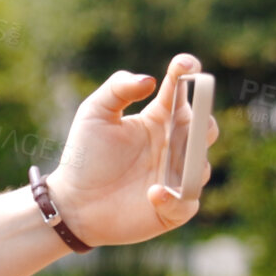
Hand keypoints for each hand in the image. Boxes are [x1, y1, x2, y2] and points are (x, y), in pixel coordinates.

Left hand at [45, 53, 221, 247]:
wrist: (72, 203)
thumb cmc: (85, 156)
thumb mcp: (94, 113)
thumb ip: (118, 88)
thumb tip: (150, 80)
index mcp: (160, 118)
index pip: (183, 92)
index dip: (189, 73)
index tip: (183, 66)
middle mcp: (174, 145)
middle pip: (204, 128)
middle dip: (202, 121)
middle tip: (187, 119)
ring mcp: (177, 177)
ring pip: (200, 165)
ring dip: (190, 161)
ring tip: (169, 160)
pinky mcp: (173, 209)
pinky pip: (186, 202)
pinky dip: (174, 198)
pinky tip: (153, 193)